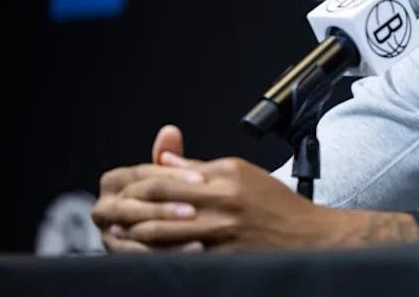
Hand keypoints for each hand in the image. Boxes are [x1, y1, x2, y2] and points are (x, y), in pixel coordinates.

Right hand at [92, 125, 206, 253]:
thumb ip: (171, 157)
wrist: (167, 228)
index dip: (173, 175)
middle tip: (195, 211)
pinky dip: (169, 252)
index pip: (144, 174)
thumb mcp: (172, 176)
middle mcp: (105, 206)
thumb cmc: (171, 195)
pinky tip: (196, 249)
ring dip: (168, 232)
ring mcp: (108, 232)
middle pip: (135, 204)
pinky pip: (143, 254)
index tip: (202, 178)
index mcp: (114, 181)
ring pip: (137, 230)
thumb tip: (170, 131)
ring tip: (200, 234)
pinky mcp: (118, 254)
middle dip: (166, 208)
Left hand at [118, 153, 418, 251]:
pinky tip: (144, 252)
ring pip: (162, 230)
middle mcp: (221, 200)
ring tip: (118, 233)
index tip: (123, 187)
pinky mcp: (222, 256)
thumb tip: (167, 161)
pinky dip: (156, 253)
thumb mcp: (242, 173)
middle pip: (159, 199)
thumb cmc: (276, 205)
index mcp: (224, 175)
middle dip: (129, 206)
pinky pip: (179, 255)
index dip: (139, 181)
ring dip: (135, 232)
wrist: (310, 238)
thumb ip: (202, 167)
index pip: (168, 174)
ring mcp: (221, 231)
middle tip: (108, 211)